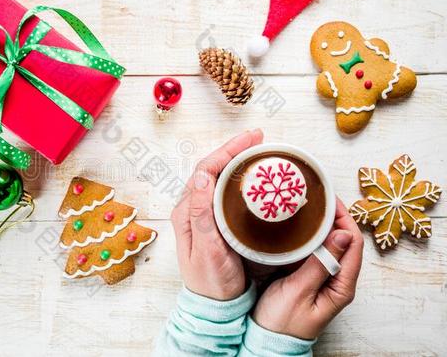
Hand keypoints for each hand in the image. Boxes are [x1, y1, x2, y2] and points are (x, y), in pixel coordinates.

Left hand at [170, 129, 263, 300]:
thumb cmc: (212, 283)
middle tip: (259, 139)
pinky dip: (239, 180)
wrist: (214, 307)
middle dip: (234, 150)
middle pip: (212, 170)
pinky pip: (225, 193)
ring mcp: (202, 215)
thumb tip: (201, 176)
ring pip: (219, 179)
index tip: (250, 140)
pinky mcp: (214, 223)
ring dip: (237, 162)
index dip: (227, 151)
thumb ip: (202, 215)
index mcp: (187, 213)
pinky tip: (254, 178)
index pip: (205, 171)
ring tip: (258, 151)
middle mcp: (192, 210)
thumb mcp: (208, 251)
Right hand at [252, 199, 363, 338]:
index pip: (353, 243)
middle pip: (344, 240)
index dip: (344, 218)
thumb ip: (320, 264)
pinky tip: (296, 226)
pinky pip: (315, 251)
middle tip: (317, 196)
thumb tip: (342, 235)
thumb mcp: (299, 291)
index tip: (329, 200)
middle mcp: (337, 280)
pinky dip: (309, 236)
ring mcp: (324, 278)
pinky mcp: (309, 277)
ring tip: (307, 205)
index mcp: (341, 286)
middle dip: (333, 216)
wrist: (268, 341)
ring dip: (321, 224)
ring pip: (329, 244)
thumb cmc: (282, 322)